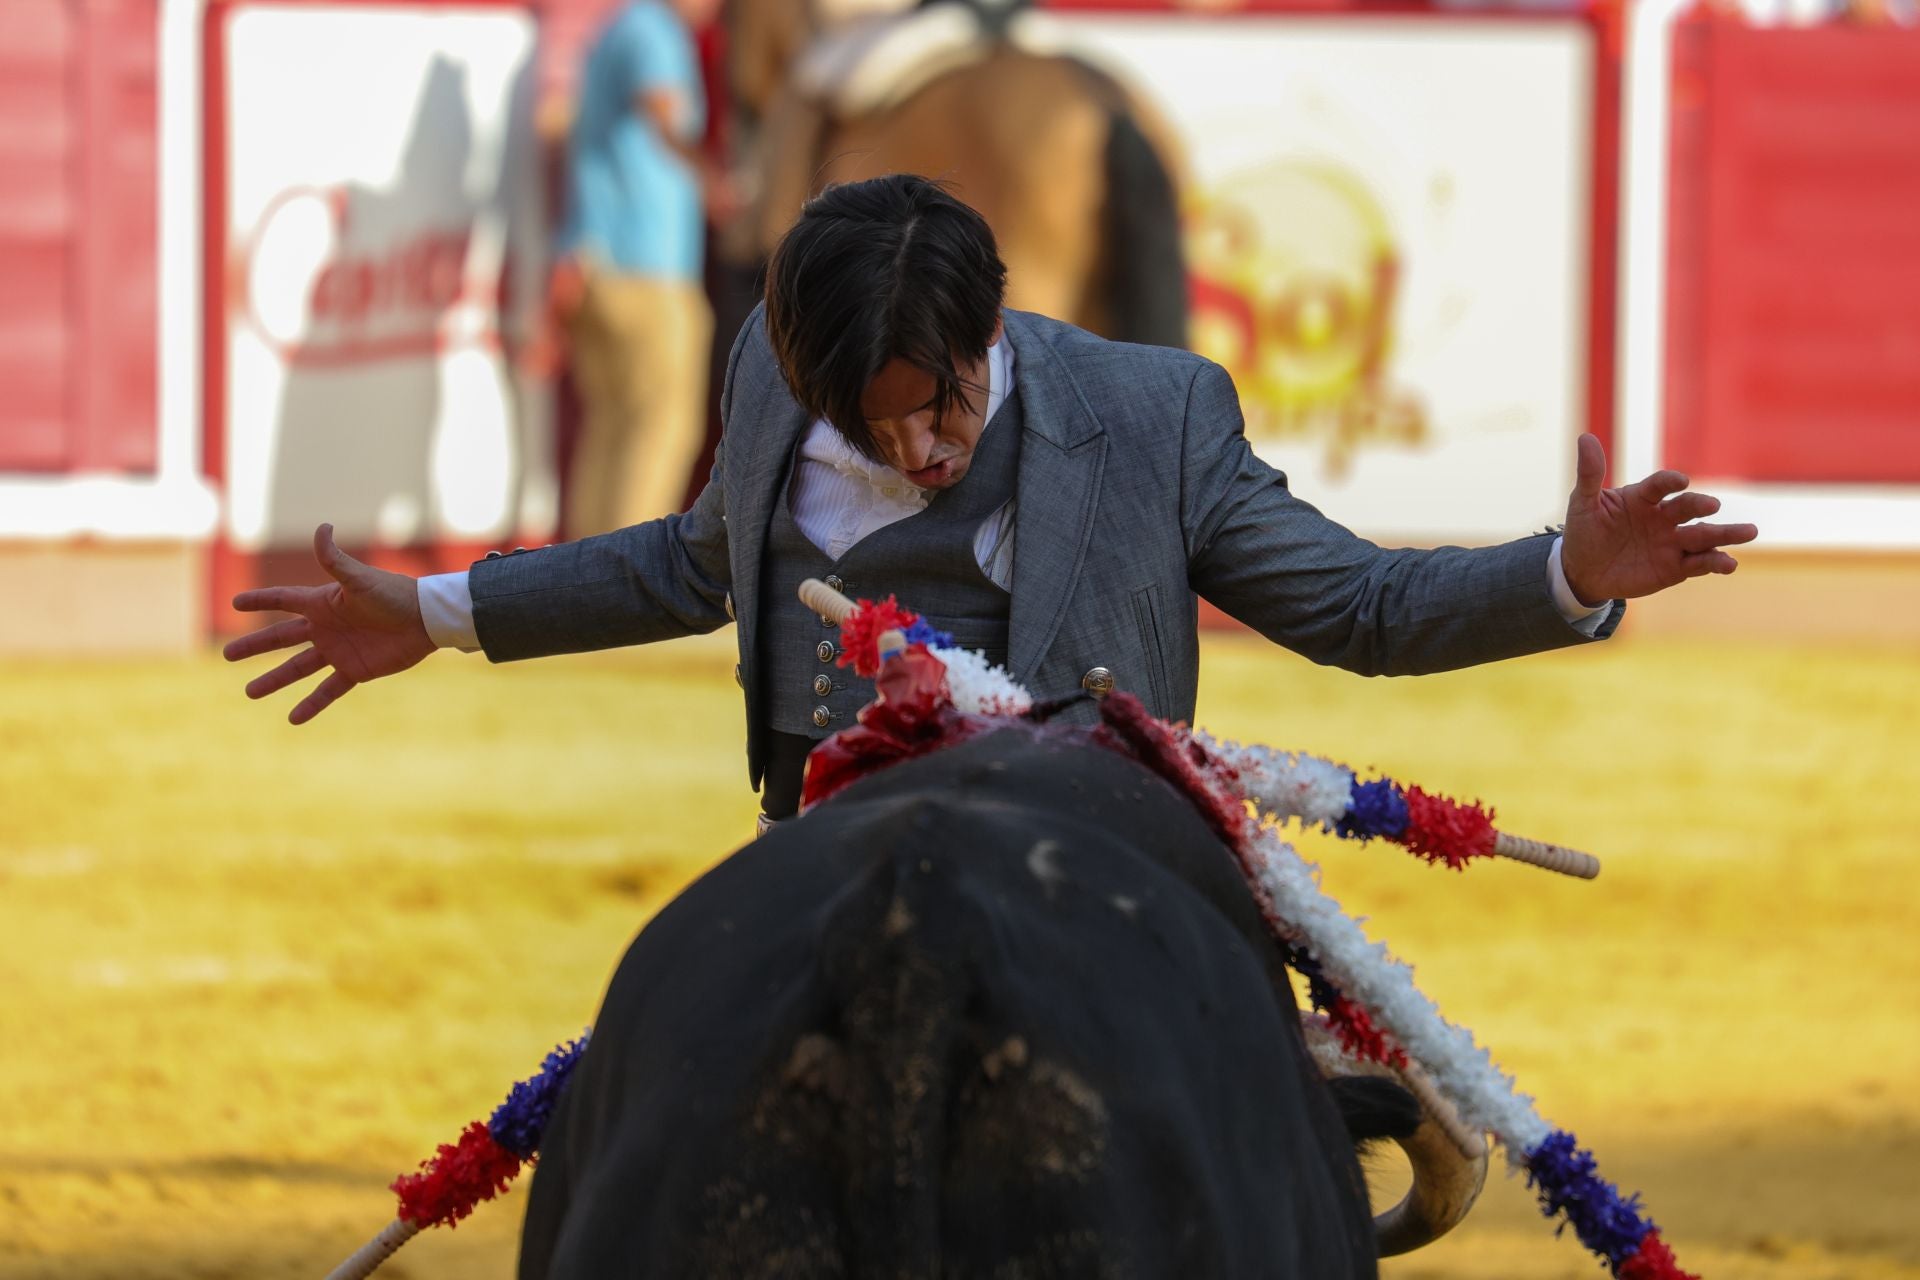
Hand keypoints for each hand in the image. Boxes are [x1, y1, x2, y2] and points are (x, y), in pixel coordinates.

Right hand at [223, 523, 434, 723]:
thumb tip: (322, 526)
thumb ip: (335, 559)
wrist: (425, 620)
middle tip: (228, 655)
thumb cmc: (394, 594)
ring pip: (298, 668)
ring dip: (274, 680)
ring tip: (249, 693)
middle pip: (281, 638)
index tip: (235, 603)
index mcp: (322, 603)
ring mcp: (338, 650)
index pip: (283, 600)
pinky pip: (328, 690)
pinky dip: (312, 704)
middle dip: (255, 646)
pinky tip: (292, 719)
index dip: (260, 600)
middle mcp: (325, 627)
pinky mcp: (355, 670)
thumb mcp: (359, 578)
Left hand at [1559, 434, 1758, 606]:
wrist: (1584, 571)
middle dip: (1700, 505)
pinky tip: (1729, 564)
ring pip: (1704, 535)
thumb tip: (1585, 437)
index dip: (1669, 482)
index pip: (1660, 485)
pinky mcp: (1676, 567)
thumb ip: (1589, 474)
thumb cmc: (1585, 531)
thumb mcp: (1582, 503)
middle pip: (1688, 508)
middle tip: (1712, 506)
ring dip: (1726, 534)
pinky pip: (1700, 563)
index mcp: (1643, 497)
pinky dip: (1716, 562)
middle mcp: (1664, 516)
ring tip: (1750, 531)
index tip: (1679, 481)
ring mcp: (1672, 542)